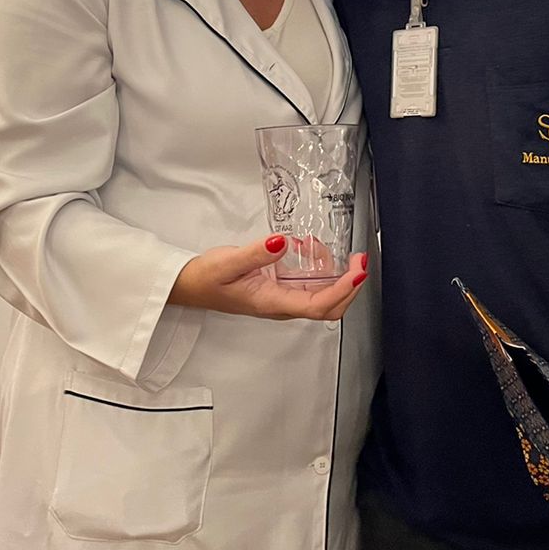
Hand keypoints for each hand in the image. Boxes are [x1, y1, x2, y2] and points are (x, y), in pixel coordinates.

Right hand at [171, 235, 367, 321]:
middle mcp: (283, 304)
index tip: (358, 272)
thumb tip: (282, 242)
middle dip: (350, 286)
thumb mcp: (228, 261)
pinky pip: (308, 283)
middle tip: (359, 260)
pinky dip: (317, 266)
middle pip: (329, 307)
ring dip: (334, 274)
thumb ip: (256, 253)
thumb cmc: (206, 278)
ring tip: (320, 245)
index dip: (344, 291)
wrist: (189, 286)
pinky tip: (307, 248)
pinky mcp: (279, 288)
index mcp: (273, 303)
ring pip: (322, 295)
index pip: (319, 305)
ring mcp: (283, 298)